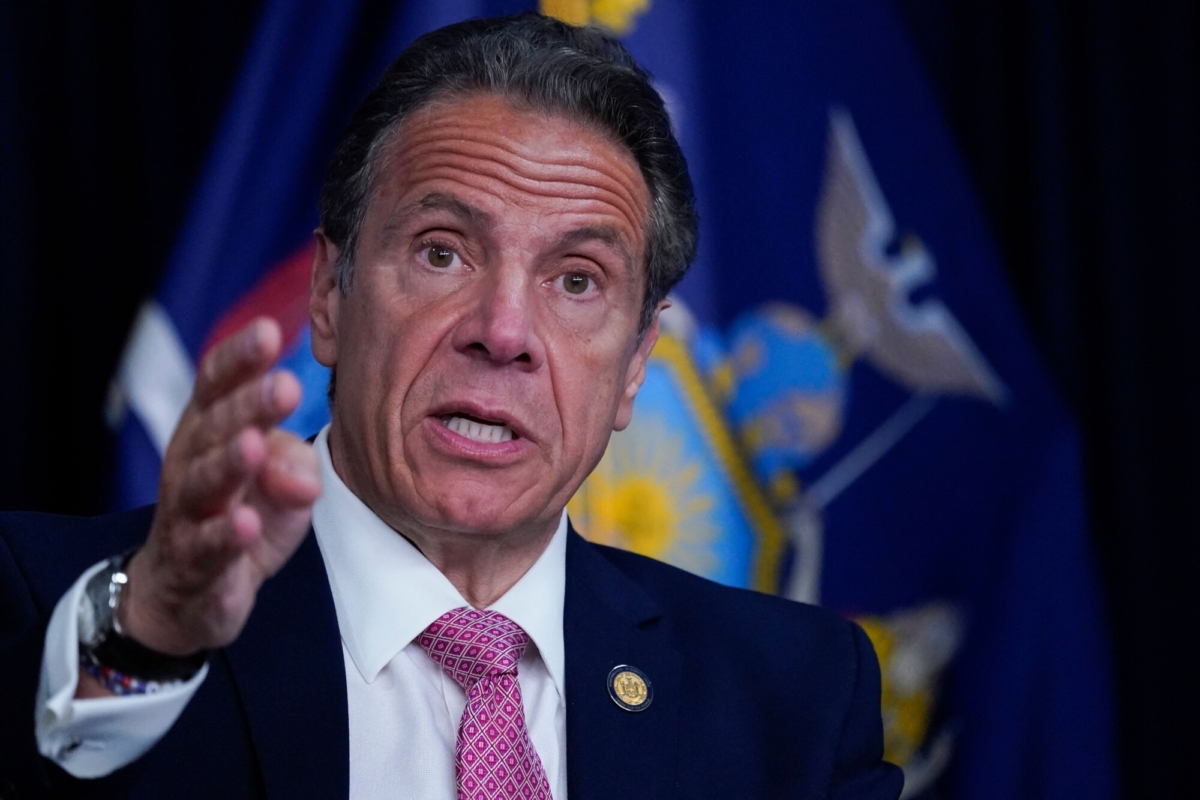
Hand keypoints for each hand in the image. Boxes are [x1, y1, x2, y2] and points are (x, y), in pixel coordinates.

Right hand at [119, 318, 321, 655]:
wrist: (189, 593)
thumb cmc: (241, 516)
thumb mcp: (280, 482)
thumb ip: (295, 464)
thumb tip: (302, 473)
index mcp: (209, 429)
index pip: (217, 384)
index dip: (240, 358)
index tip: (271, 331)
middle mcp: (190, 462)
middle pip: (215, 427)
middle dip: (248, 405)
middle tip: (285, 386)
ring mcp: (187, 513)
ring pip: (204, 483)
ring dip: (230, 463)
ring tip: (254, 444)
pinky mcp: (194, 562)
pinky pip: (208, 546)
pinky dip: (227, 536)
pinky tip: (247, 524)